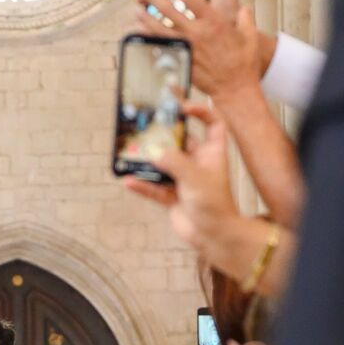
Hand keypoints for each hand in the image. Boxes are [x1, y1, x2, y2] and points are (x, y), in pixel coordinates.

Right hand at [124, 99, 286, 284]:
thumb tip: (153, 153)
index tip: (183, 107)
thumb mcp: (195, 178)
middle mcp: (198, 163)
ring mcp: (184, 179)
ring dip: (148, 161)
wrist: (213, 237)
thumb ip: (173, 162)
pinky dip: (142, 185)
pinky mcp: (173, 196)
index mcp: (212, 153)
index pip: (213, 123)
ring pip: (163, 164)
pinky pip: (154, 187)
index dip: (202, 112)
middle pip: (181, 141)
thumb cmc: (214, 205)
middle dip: (164, 134)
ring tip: (132, 153)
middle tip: (147, 124)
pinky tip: (129, 182)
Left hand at [134, 0, 275, 101]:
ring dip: (146, 19)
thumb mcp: (250, 37)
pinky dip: (150, 41)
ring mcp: (187, 47)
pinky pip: (162, 49)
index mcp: (214, 22)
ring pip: (160, 29)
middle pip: (169, 11)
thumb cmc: (244, 63)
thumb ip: (246, 20)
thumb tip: (245, 9)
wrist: (235, 88)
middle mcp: (197, 32)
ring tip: (136, 10)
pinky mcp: (182, 61)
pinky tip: (142, 36)